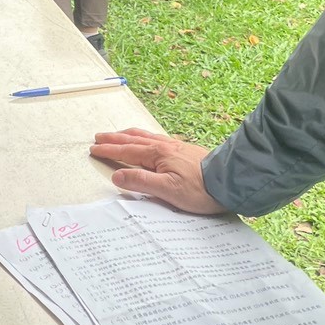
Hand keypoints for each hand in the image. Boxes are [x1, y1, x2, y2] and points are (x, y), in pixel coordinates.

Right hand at [89, 128, 226, 213]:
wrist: (229, 180)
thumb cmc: (200, 189)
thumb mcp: (167, 190)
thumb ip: (140, 182)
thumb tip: (117, 176)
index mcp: (157, 155)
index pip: (126, 152)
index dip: (108, 150)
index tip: (94, 149)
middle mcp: (165, 146)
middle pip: (133, 140)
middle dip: (114, 139)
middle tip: (99, 137)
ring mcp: (175, 146)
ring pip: (145, 136)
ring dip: (128, 135)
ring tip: (118, 134)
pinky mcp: (185, 150)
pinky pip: (157, 138)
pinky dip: (145, 136)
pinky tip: (149, 140)